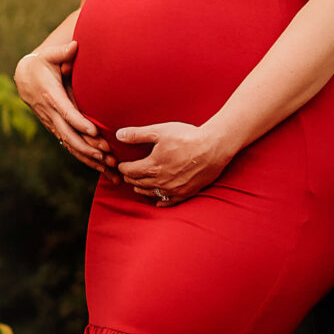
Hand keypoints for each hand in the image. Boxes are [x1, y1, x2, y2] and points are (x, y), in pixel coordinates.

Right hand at [14, 25, 113, 174]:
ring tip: (109, 168)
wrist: (24, 77)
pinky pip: (70, 146)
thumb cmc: (42, 64)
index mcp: (51, 96)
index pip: (66, 112)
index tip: (94, 132)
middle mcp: (50, 113)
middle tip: (107, 155)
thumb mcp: (49, 56)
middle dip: (88, 146)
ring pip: (70, 144)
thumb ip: (61, 52)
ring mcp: (52, 123)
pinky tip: (101, 168)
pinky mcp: (55, 129)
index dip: (80, 122)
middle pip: (69, 134)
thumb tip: (74, 46)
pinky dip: (84, 158)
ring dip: (89, 158)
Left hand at [115, 120, 231, 203]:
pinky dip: (160, 202)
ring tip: (137, 187)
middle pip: (139, 183)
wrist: (214, 147)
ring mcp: (173, 189)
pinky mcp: (186, 193)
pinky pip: (169, 202)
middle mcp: (161, 181)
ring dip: (141, 189)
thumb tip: (119, 135)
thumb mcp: (160, 131)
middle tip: (127, 175)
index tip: (121, 165)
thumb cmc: (187, 137)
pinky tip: (157, 202)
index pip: (130, 171)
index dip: (123, 168)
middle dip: (131, 178)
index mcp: (152, 166)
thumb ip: (138, 134)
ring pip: (151, 193)